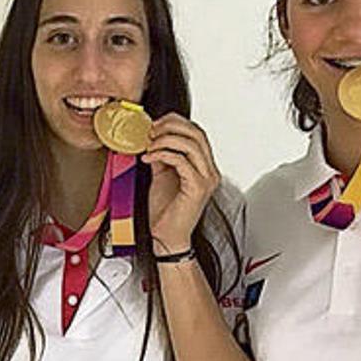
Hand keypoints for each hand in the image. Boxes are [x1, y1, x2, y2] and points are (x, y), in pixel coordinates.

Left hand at [141, 113, 219, 255]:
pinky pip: (181, 161)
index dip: (176, 122)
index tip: (155, 124)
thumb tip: (153, 138)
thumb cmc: (166, 212)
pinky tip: (150, 158)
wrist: (166, 237)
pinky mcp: (197, 187)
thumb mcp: (161, 175)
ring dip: (165, 139)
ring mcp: (206, 179)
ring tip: (150, 145)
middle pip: (197, 133)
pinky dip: (163, 154)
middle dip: (171, 127)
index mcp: (204, 166)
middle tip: (151, 131)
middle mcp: (210, 171)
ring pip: (191, 144)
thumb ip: (162, 156)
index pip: (197, 132)